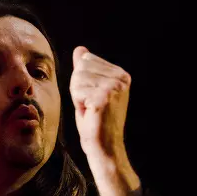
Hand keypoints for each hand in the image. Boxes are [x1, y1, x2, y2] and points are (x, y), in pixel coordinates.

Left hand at [70, 46, 140, 195]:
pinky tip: (90, 113)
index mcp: (120, 74)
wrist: (104, 146)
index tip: (92, 97)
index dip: (81, 81)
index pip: (85, 60)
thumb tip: (80, 49)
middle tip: (90, 105)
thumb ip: (85, 69)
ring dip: (78, 97)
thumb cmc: (95, 120)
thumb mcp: (89, 90)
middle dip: (78, 88)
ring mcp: (114, 87)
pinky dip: (78, 104)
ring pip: (77, 79)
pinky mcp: (104, 98)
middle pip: (80, 68)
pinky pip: (76, 91)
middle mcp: (121, 78)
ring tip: (90, 109)